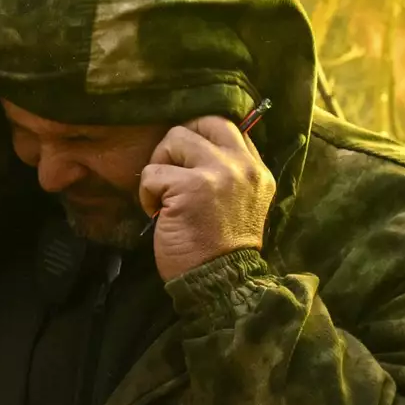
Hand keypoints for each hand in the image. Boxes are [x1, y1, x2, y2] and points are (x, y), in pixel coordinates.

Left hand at [138, 115, 274, 282]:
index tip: (188, 162)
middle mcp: (243, 166)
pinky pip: (152, 172)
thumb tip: (197, 145)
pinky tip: (158, 214)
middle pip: (202, 122)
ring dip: (159, 168)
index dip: (200, 138)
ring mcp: (217, 174)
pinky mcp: (189, 187)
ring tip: (164, 197)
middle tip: (171, 173)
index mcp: (257, 170)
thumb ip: (230, 172)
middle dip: (177, 143)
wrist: (221, 283)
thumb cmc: (221, 248)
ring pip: (174, 139)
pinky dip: (147, 194)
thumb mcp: (242, 202)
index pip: (228, 126)